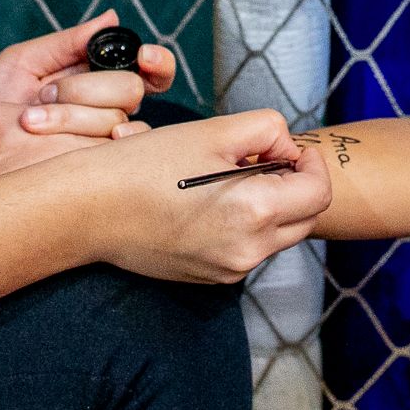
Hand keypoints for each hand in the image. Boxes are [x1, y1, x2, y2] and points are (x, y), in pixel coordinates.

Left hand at [0, 12, 175, 140]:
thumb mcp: (24, 61)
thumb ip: (68, 42)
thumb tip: (112, 17)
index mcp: (97, 79)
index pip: (148, 70)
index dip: (157, 61)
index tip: (143, 55)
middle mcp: (106, 109)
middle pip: (132, 90)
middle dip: (88, 88)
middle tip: (45, 93)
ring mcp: (100, 140)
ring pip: (121, 120)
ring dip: (76, 115)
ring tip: (32, 120)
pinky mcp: (88, 168)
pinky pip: (118, 157)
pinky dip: (110, 147)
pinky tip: (92, 143)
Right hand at [77, 110, 332, 284]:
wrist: (90, 210)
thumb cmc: (146, 166)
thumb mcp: (213, 131)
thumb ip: (267, 130)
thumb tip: (287, 149)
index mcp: (255, 212)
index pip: (320, 192)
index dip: (310, 163)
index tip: (287, 149)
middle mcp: (249, 250)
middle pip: (304, 217)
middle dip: (294, 185)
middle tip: (257, 159)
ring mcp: (230, 270)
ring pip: (277, 234)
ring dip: (269, 205)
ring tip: (226, 179)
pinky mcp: (211, 278)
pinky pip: (248, 248)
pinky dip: (244, 224)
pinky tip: (207, 204)